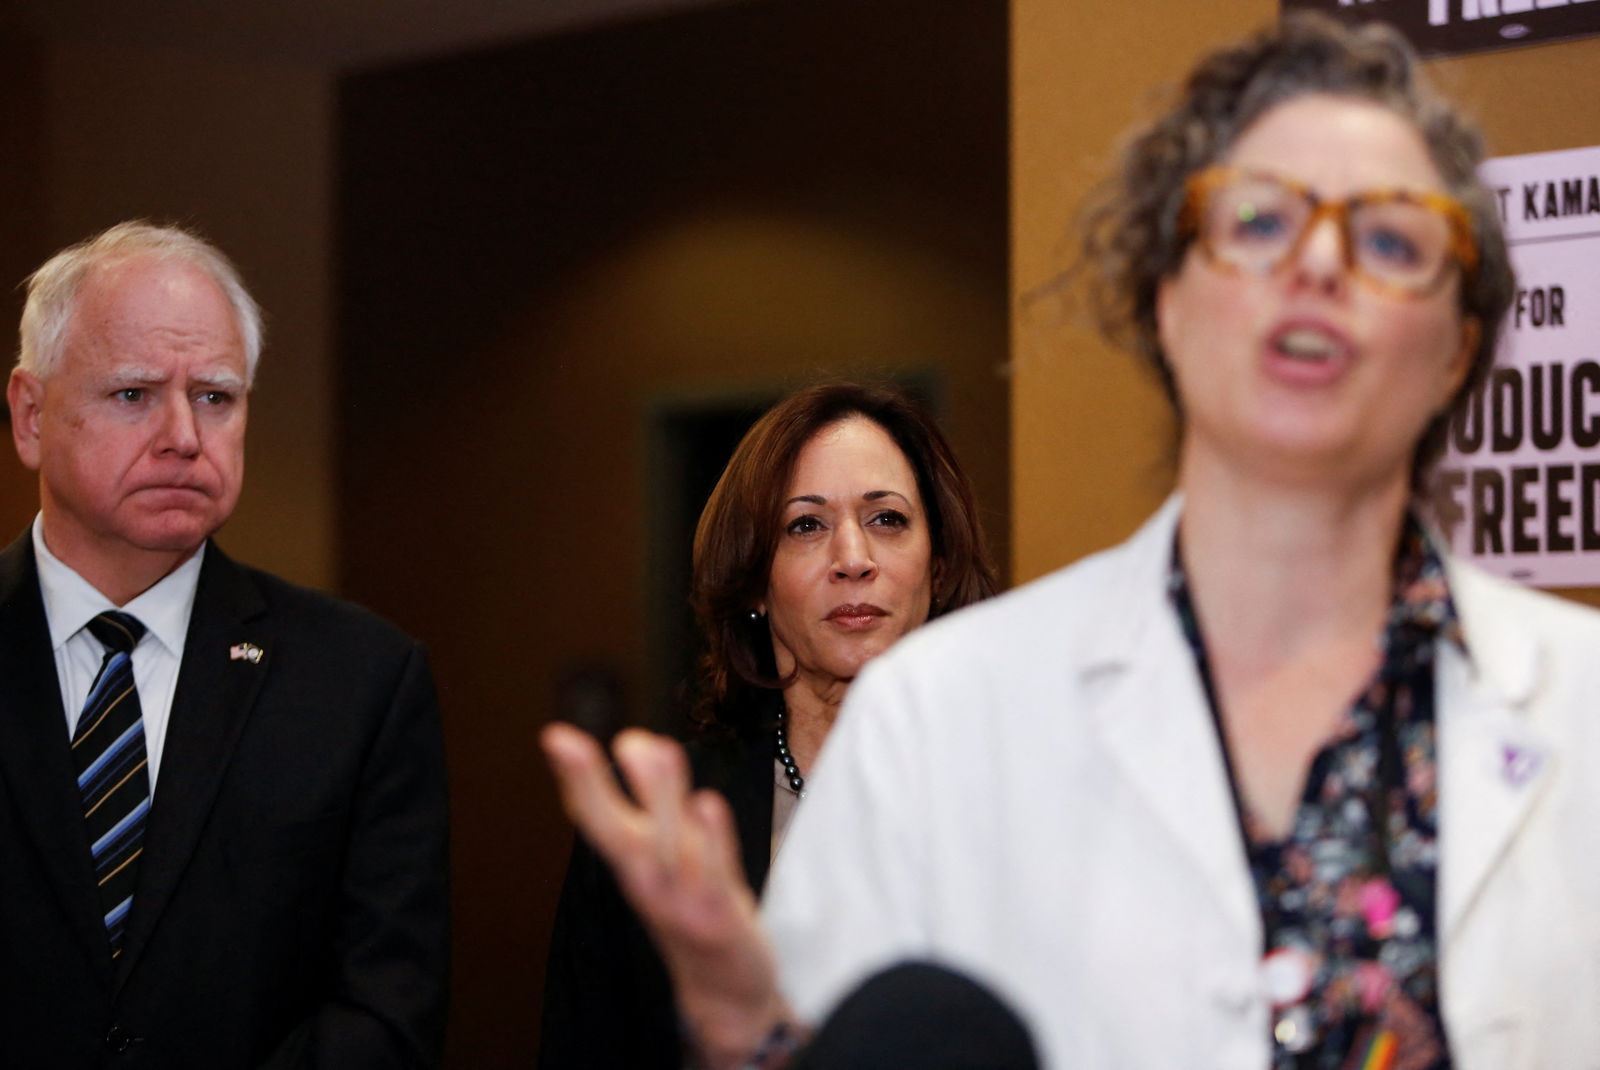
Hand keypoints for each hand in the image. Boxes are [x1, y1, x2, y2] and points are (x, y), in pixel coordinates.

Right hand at [541, 723, 796, 1066]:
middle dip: (591, 787)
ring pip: (665, 846)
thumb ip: (654, 805)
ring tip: (645, 747)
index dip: (576, 779)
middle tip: (566, 741)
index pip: (595, 820)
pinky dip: (712, 841)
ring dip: (656, 798)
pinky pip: (717, 874)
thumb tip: (639, 742)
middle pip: (614, 833)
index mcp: (633, 867)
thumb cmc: (693, 910)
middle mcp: (649, 882)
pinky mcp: (722, 916)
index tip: (555, 736)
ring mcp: (684, 901)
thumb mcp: (662, 860)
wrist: (725, 991)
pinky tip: (706, 802)